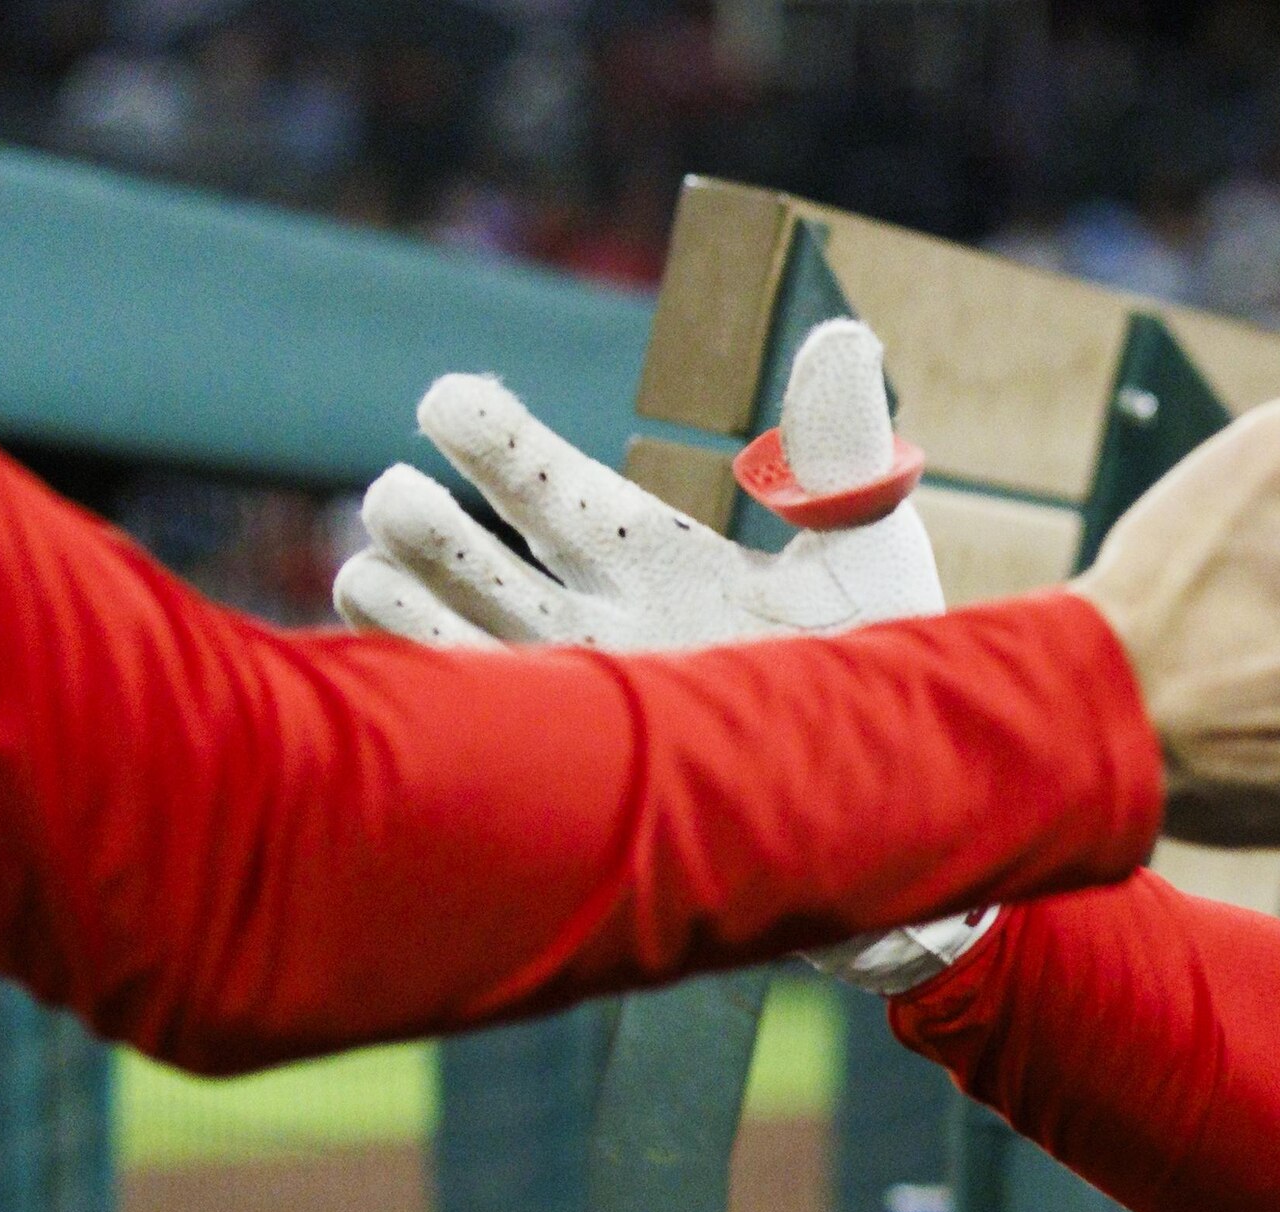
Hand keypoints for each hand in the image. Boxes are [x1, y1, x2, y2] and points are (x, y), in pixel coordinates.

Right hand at [338, 319, 985, 991]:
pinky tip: (395, 674)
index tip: (449, 400)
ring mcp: (577, 697)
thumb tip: (843, 335)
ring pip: (441, 634)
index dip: (489, 436)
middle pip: (470, 554)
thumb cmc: (889, 676)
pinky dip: (417, 691)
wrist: (907, 807)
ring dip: (399, 597)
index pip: (545, 481)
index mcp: (651, 553)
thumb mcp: (869, 554)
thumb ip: (841, 453)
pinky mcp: (570, 772)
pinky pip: (465, 728)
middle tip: (402, 500)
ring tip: (373, 566)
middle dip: (423, 523)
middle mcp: (596, 619)